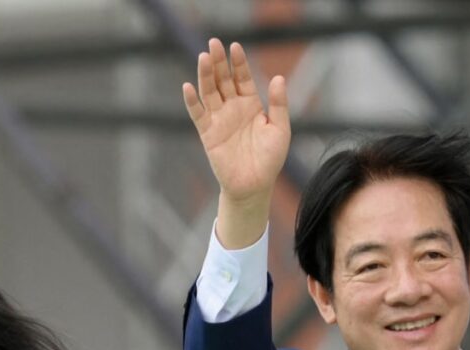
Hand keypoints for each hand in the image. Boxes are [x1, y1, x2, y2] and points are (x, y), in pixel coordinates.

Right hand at [183, 39, 289, 204]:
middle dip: (219, 62)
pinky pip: (198, 114)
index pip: (242, 78)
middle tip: (213, 43)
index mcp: (251, 105)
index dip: (238, 63)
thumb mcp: (281, 129)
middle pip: (223, 80)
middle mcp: (233, 109)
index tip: (234, 46)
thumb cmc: (270, 159)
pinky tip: (188, 87)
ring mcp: (219, 120)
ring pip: (209, 92)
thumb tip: (278, 77)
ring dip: (205, 75)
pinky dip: (192, 101)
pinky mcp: (208, 133)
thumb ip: (279, 104)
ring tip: (203, 57)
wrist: (254, 185)